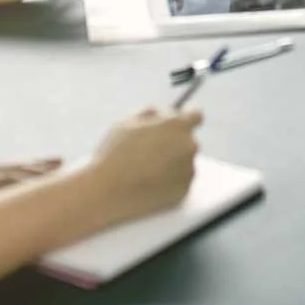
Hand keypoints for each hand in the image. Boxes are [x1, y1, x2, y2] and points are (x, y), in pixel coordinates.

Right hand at [89, 107, 201, 224]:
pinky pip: (180, 182)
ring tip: (144, 170)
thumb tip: (161, 113)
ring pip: (184, 162)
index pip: (196, 115)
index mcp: (177, 125)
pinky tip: (148, 182)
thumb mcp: (127, 122)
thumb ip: (149, 113)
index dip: (187, 117)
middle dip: (174, 143)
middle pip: (188, 141)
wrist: (108, 190)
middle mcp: (188, 146)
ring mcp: (188, 170)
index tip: (182, 121)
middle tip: (152, 151)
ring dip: (171, 163)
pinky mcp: (184, 191)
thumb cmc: (114, 153)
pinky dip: (169, 182)